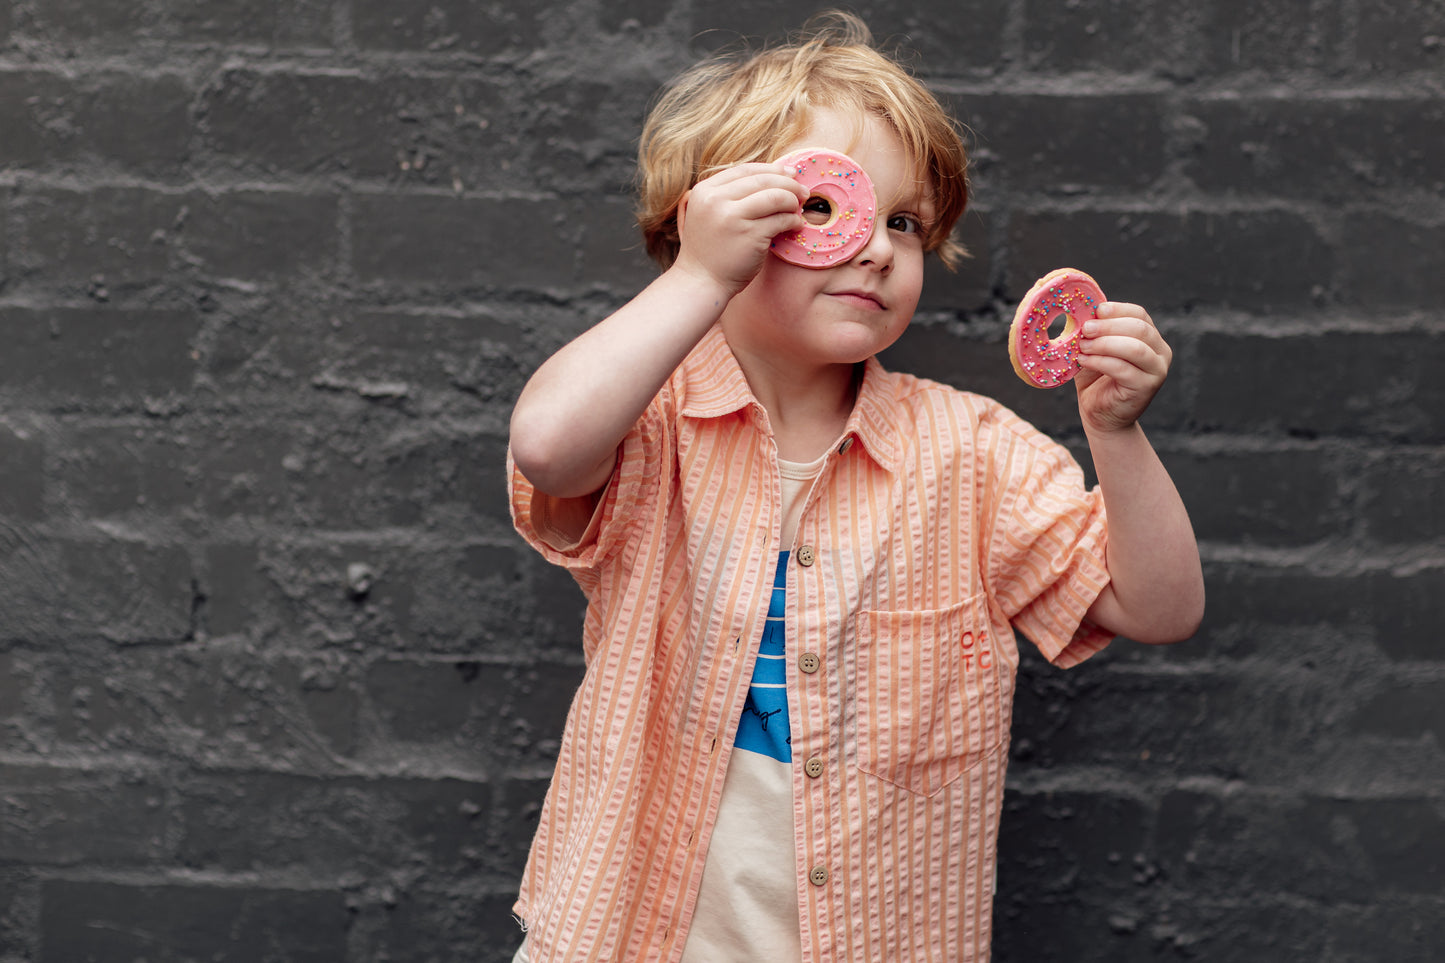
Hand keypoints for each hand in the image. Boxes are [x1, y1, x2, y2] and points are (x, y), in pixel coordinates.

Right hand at [672, 163, 807, 296]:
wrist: (701, 282)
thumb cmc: (711, 249)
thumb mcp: (710, 213)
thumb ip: (731, 194)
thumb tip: (775, 174)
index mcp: (704, 191)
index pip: (745, 170)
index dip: (771, 170)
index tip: (789, 174)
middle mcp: (715, 200)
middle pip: (762, 180)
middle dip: (788, 184)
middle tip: (802, 192)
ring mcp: (732, 217)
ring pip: (775, 197)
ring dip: (792, 201)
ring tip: (798, 210)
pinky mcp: (749, 235)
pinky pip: (780, 220)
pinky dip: (792, 221)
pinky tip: (794, 226)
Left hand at [1075, 302, 1171, 433]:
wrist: (1101, 416)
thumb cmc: (1096, 380)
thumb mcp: (1095, 350)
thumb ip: (1094, 332)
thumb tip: (1083, 311)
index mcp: (1150, 338)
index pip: (1139, 315)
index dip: (1117, 310)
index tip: (1095, 310)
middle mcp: (1160, 352)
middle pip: (1139, 328)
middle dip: (1109, 325)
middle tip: (1085, 328)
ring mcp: (1157, 370)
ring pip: (1134, 348)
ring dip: (1104, 343)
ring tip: (1082, 346)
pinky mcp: (1146, 387)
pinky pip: (1123, 369)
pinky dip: (1100, 361)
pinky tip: (1084, 361)